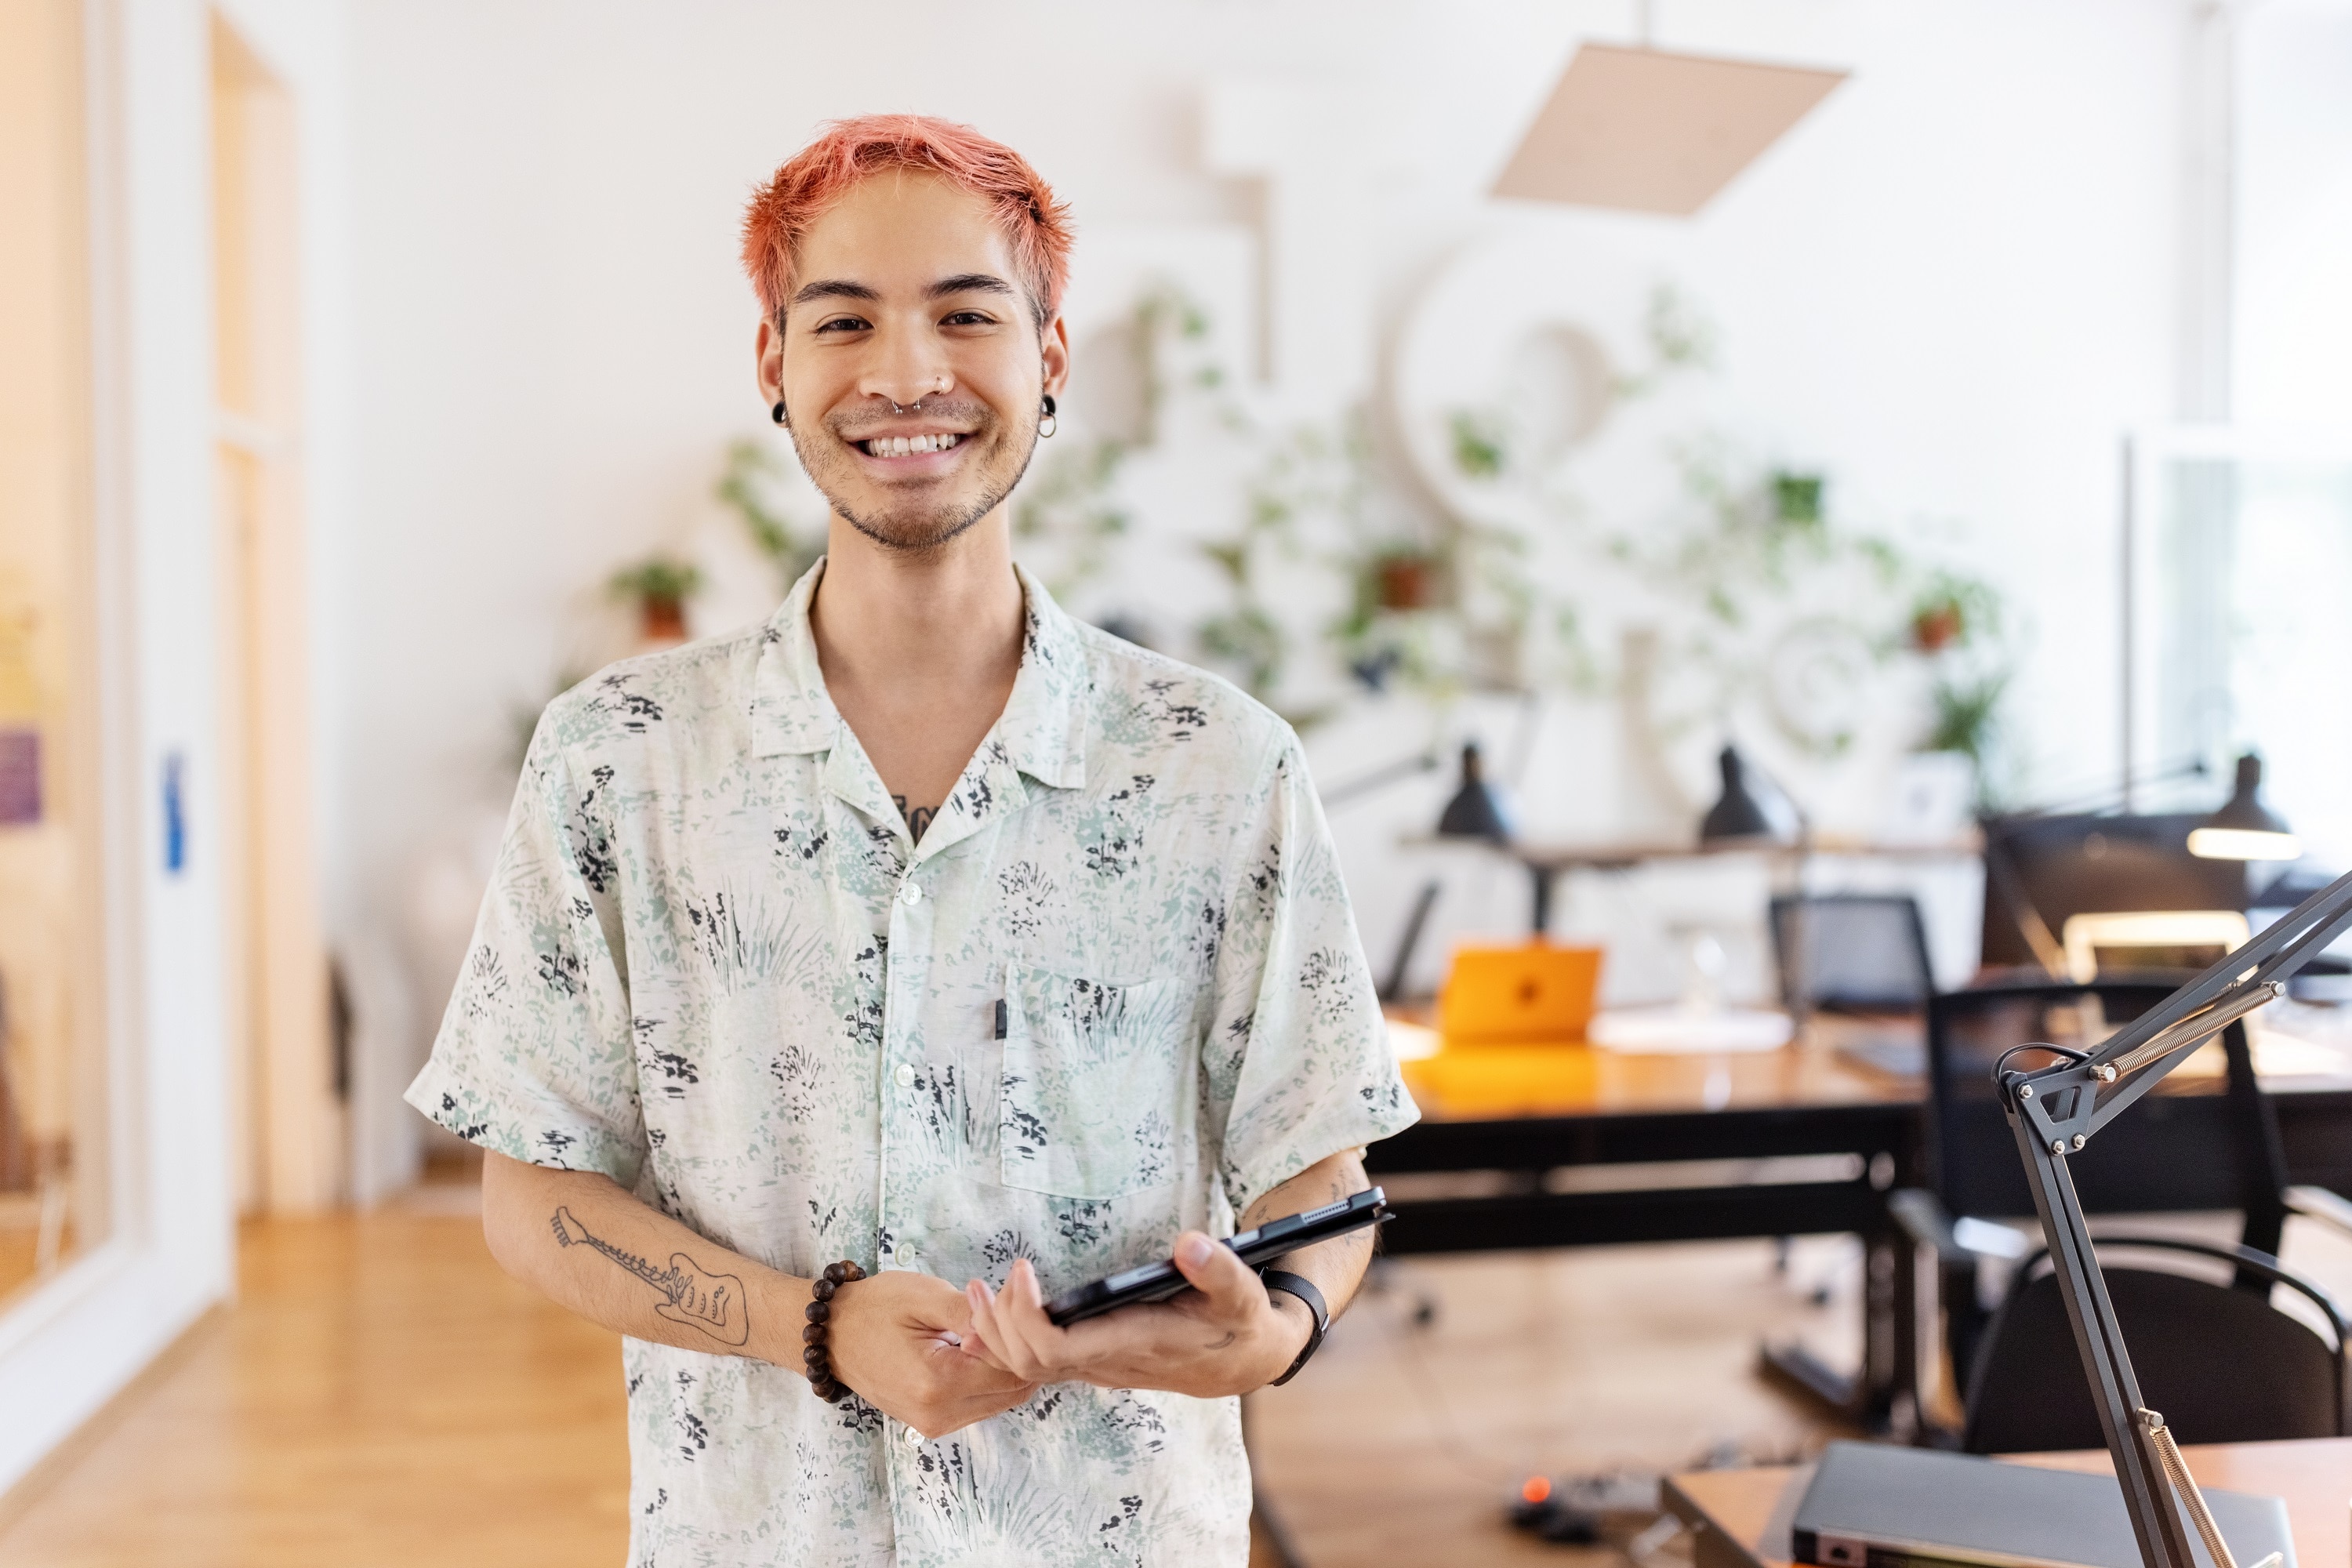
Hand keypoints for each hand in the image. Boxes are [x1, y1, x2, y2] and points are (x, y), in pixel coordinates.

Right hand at [823, 1270, 1037, 1437]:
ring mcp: (935, 1424)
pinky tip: (974, 1346)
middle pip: (1014, 1390)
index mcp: (938, 1385)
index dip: (1021, 1333)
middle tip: (1003, 1311)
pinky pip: (981, 1403)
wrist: (830, 1334)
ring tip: (986, 1326)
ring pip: (1002, 1399)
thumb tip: (1010, 1322)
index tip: (1009, 1299)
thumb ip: (972, 1314)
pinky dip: (989, 1377)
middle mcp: (939, 1415)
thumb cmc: (872, 1309)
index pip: (1013, 1369)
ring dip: (1006, 1365)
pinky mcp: (932, 1422)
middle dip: (1020, 1351)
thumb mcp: (924, 1297)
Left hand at [959, 1233, 1310, 1398]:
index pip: (1057, 1350)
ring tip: (976, 1292)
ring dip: (996, 1332)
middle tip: (985, 1279)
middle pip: (1027, 1362)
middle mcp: (1107, 1362)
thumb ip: (1219, 1270)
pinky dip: (1009, 1339)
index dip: (1026, 1317)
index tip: (1023, 1271)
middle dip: (998, 1322)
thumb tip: (1189, 1245)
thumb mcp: (1243, 1293)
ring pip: (1027, 1366)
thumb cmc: (1239, 1323)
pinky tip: (991, 1315)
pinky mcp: (1095, 1359)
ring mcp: (1098, 1365)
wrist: (1243, 1362)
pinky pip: (1038, 1361)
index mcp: (1133, 1343)